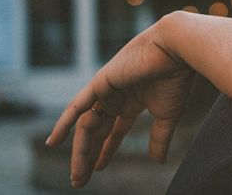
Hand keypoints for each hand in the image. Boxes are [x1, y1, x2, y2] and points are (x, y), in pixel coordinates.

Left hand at [46, 14, 193, 187]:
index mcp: (133, 101)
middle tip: (80, 181)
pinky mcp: (101, 83)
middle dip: (89, 155)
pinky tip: (54, 142)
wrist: (178, 50)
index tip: (98, 169)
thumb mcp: (167, 115)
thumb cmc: (176, 78)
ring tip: (77, 174)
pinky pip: (77, 106)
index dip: (106, 149)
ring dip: (80, 150)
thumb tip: (158, 162)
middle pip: (97, 130)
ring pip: (87, 124)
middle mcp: (117, 95)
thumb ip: (159, 138)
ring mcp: (107, 89)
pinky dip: (64, 123)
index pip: (114, 130)